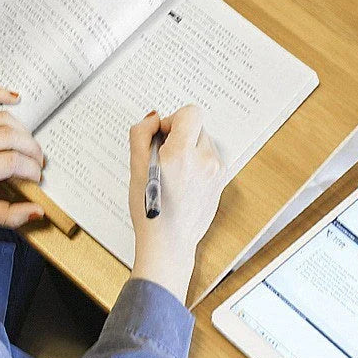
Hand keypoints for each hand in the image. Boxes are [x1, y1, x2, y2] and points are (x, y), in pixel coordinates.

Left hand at [0, 88, 44, 227]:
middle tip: (37, 161)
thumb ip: (11, 216)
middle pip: (12, 138)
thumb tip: (37, 211)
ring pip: (3, 119)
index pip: (12, 162)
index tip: (36, 176)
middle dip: (32, 150)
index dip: (32, 169)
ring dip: (23, 131)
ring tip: (27, 145)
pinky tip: (14, 98)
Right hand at [128, 105, 225, 301]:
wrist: (170, 244)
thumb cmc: (151, 212)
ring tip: (174, 174)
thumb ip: (141, 134)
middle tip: (164, 158)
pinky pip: (210, 159)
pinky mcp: (222, 181)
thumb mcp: (135, 169)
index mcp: (182, 154)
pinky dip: (198, 163)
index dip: (172, 120)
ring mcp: (217, 172)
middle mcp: (205, 160)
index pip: (190, 113)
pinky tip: (184, 183)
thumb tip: (154, 118)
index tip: (162, 137)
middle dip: (180, 136)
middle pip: (197, 127)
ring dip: (190, 149)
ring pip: (204, 142)